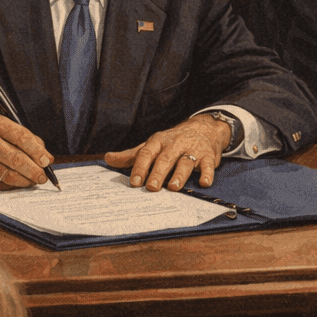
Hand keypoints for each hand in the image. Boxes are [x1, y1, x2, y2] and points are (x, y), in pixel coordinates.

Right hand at [0, 115, 53, 188]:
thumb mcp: (0, 127)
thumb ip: (24, 137)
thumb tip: (45, 156)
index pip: (21, 137)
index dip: (37, 151)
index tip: (47, 160)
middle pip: (16, 159)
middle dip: (34, 170)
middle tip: (43, 177)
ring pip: (8, 175)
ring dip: (26, 181)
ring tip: (34, 181)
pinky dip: (13, 185)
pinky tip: (19, 183)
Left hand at [104, 113, 231, 190]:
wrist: (204, 128)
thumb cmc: (172, 141)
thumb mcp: (152, 145)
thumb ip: (131, 155)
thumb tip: (108, 159)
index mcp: (158, 142)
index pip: (147, 153)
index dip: (140, 167)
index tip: (134, 182)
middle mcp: (174, 145)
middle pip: (165, 159)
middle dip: (158, 173)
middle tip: (151, 188)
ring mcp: (192, 150)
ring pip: (185, 162)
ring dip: (180, 175)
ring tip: (173, 187)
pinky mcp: (208, 156)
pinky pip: (208, 165)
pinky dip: (207, 173)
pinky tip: (204, 182)